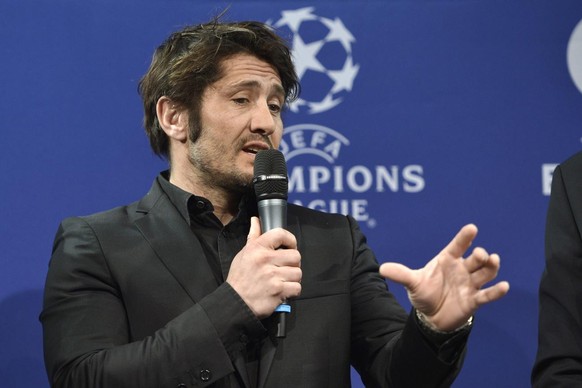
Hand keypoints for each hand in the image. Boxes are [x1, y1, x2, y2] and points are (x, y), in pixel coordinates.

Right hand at [226, 217, 301, 318]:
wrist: (235, 302)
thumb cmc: (239, 278)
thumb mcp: (243, 254)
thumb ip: (253, 236)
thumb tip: (256, 220)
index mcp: (257, 248)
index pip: (280, 234)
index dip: (290, 239)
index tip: (290, 246)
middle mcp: (265, 260)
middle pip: (296, 256)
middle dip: (293, 263)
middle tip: (286, 268)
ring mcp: (273, 276)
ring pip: (298, 273)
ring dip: (293, 279)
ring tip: (283, 281)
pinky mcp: (278, 291)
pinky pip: (297, 287)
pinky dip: (292, 291)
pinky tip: (284, 291)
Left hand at [379, 224, 508, 330]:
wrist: (431, 317)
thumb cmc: (424, 294)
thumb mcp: (412, 283)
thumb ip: (401, 275)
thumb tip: (381, 269)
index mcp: (447, 260)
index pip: (457, 246)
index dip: (464, 237)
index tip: (472, 228)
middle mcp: (461, 270)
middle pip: (476, 259)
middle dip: (481, 255)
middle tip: (480, 255)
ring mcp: (470, 284)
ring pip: (486, 273)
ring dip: (491, 267)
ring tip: (494, 261)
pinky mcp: (474, 300)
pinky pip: (488, 295)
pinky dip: (496, 291)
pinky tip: (504, 286)